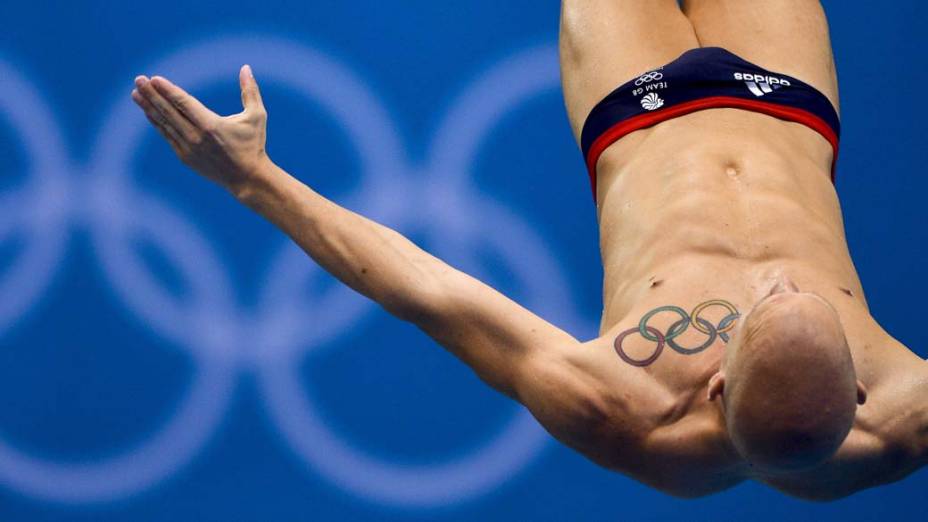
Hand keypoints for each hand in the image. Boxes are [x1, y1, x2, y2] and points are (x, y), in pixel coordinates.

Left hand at [131, 65, 270, 194]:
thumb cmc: (253, 145)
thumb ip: (250, 92)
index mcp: (211, 125)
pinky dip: (157, 123)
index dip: (168, 90)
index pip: (183, 103)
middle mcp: (196, 137)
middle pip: (169, 111)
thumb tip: (246, 68)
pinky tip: (148, 112)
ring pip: (164, 124)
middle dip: (152, 94)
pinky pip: (167, 136)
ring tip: (136, 94)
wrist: (247, 179)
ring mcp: (188, 148)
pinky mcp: (185, 157)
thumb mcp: (256, 116)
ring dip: (149, 108)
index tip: (154, 78)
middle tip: (138, 80)